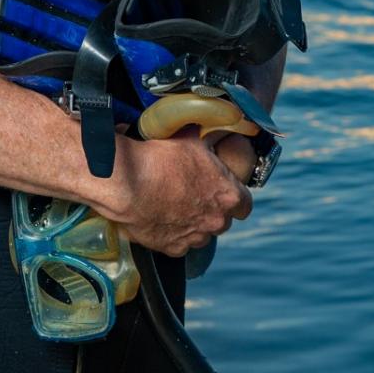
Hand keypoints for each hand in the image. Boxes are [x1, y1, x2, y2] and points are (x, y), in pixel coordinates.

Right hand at [100, 131, 251, 256]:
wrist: (128, 181)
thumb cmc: (163, 156)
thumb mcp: (194, 136)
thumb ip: (213, 135)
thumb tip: (223, 124)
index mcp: (228, 196)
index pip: (244, 205)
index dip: (233, 196)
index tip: (222, 188)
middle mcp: (216, 221)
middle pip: (222, 219)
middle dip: (212, 209)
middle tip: (195, 192)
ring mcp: (195, 238)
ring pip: (201, 233)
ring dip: (194, 222)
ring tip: (176, 203)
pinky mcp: (172, 248)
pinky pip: (179, 242)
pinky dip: (173, 232)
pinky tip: (162, 215)